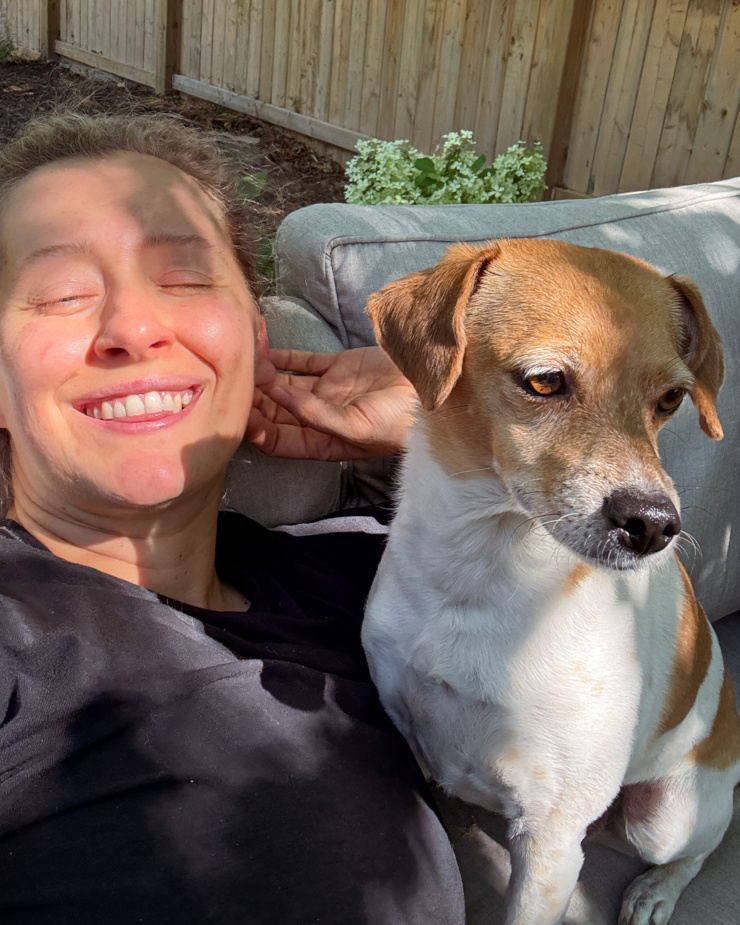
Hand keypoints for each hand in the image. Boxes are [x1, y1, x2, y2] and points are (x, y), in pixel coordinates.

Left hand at [246, 347, 416, 459]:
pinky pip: (302, 361)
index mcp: (324, 443)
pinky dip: (282, 355)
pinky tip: (263, 347)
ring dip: (265, 376)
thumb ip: (316, 416)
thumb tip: (279, 397)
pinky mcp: (338, 366)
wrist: (433, 390)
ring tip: (248, 362)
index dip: (258, 430)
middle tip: (237, 383)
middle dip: (256, 401)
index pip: (280, 441)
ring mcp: (328, 391)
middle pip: (276, 412)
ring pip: (285, 384)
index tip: (241, 415)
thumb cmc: (399, 421)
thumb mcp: (358, 428)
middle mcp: (320, 419)